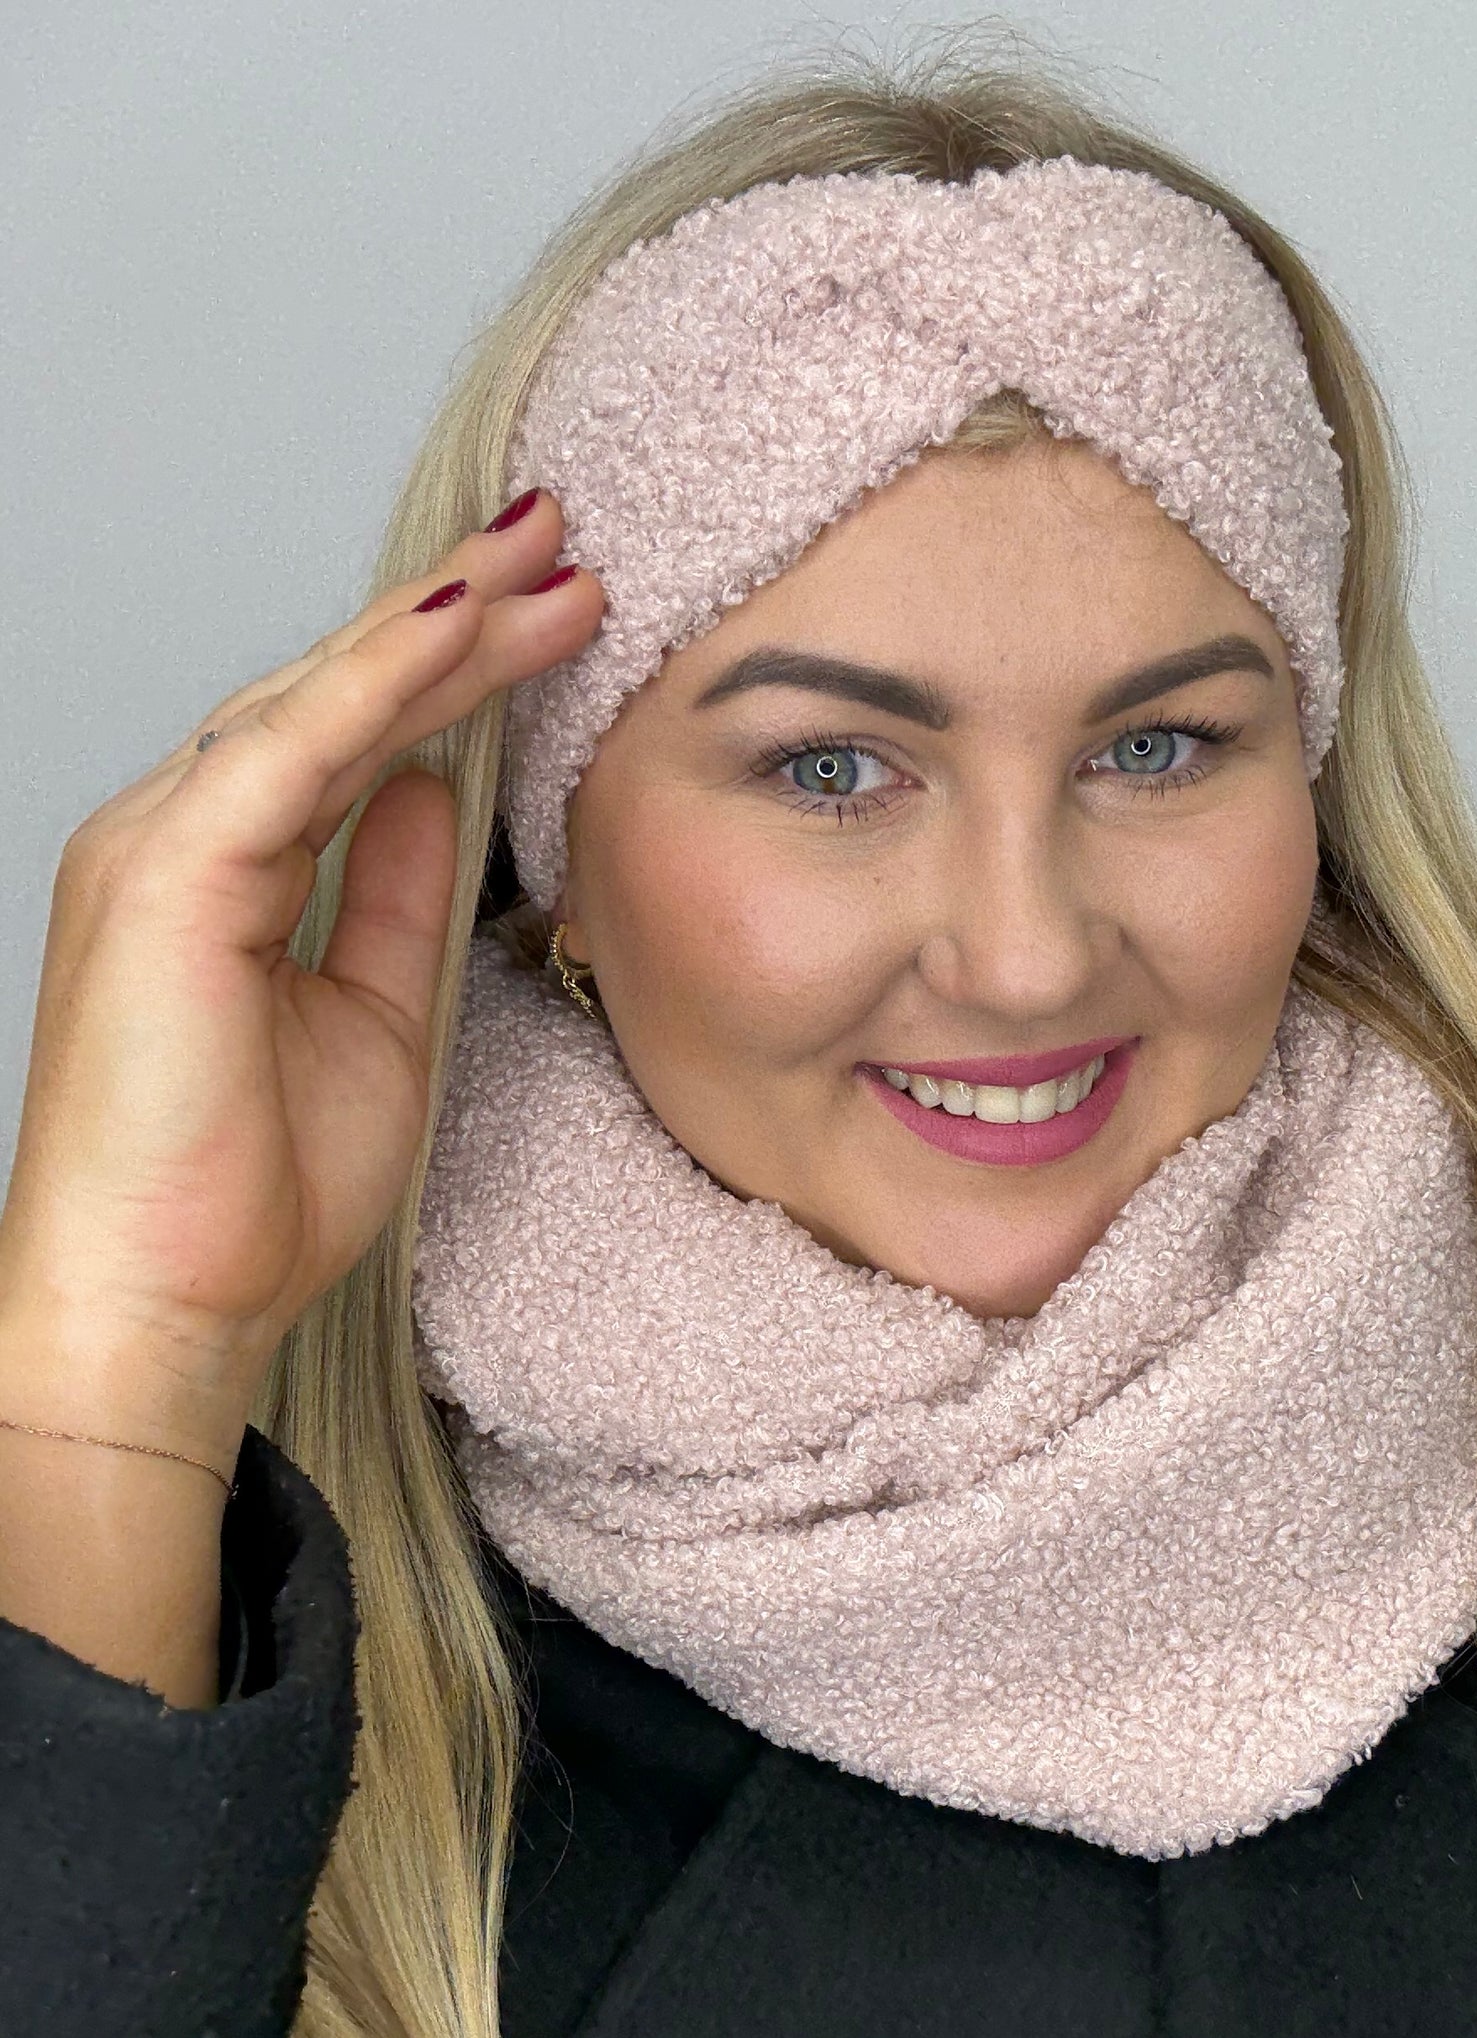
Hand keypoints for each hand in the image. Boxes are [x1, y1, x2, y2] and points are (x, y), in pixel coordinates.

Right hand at [0, 490, 601, 1456]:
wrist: (166, 1305)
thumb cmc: (245, 1194)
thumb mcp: (375, 1020)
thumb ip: (397, 899)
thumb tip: (434, 795)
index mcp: (221, 871)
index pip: (348, 735)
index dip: (449, 666)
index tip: (553, 612)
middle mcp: (182, 837)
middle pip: (336, 691)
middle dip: (455, 612)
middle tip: (563, 541)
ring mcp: (162, 846)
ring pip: (318, 699)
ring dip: (434, 624)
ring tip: (544, 561)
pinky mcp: (166, 876)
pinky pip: (288, 753)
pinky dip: (375, 684)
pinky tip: (458, 626)